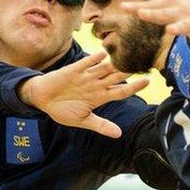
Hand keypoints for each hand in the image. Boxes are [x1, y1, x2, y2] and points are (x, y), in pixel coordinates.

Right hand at [19, 52, 148, 138]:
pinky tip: (102, 54)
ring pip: (104, 68)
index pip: (121, 90)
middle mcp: (96, 84)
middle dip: (129, 71)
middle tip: (143, 64)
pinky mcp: (74, 70)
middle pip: (116, 76)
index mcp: (100, 97)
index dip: (134, 86)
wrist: (42, 99)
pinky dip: (93, 59)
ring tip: (128, 56)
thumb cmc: (62, 110)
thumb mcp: (82, 120)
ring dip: (114, 63)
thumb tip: (119, 134)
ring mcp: (86, 76)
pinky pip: (86, 63)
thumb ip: (101, 125)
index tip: (147, 82)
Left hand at [121, 0, 189, 49]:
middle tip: (141, 13)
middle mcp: (178, 11)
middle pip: (164, 13)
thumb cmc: (182, 7)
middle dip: (153, 14)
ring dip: (178, 27)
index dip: (136, 6)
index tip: (123, 6)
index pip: (150, 5)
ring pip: (184, 25)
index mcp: (168, 3)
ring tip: (170, 30)